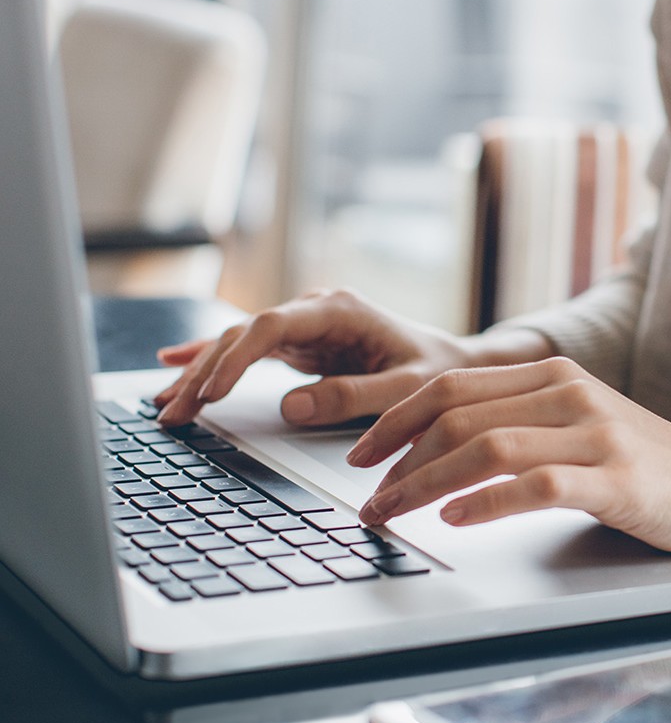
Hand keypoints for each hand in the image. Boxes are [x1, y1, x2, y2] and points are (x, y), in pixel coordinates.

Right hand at [154, 289, 479, 426]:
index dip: (236, 357)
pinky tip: (173, 363)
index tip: (210, 391)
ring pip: (238, 343)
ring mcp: (305, 326)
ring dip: (200, 372)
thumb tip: (290, 407)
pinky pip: (248, 351)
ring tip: (165, 404)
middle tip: (173, 412)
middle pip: (245, 334)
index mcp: (340, 310)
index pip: (272, 326)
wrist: (453, 364)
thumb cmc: (435, 372)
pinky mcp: (301, 344)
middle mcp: (316, 311)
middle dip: (205, 372)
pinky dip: (212, 359)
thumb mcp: (405, 389)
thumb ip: (352, 396)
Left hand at [351, 357, 670, 559]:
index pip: (452, 386)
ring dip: (426, 483)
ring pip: (487, 447)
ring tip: (393, 512)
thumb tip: (438, 447)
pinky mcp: (616, 478)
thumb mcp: (579, 425)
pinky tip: (455, 518)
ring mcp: (595, 433)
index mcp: (553, 375)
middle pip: (457, 413)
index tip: (361, 454)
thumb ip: (520, 421)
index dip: (395, 419)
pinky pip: (536, 484)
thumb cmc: (645, 465)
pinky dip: (487, 502)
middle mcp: (569, 393)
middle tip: (367, 496)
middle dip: (397, 456)